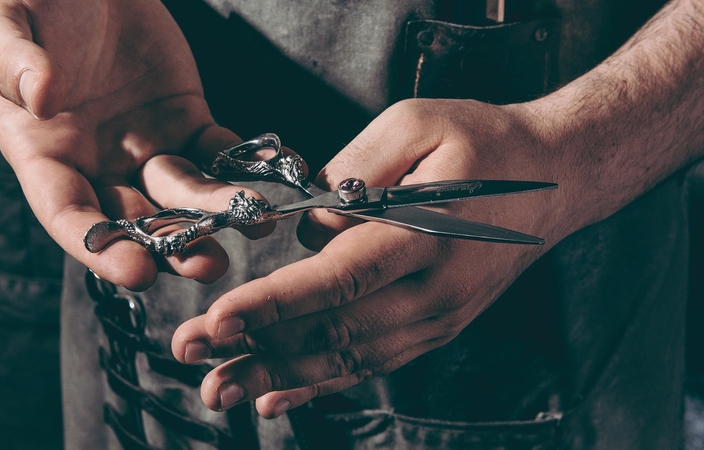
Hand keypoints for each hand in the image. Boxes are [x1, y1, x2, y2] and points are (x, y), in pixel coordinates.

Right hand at [0, 0, 272, 288]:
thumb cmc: (26, 0)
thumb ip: (10, 60)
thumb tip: (41, 98)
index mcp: (44, 155)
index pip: (68, 214)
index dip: (100, 247)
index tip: (136, 271)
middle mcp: (97, 163)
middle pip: (136, 219)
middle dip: (173, 246)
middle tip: (210, 265)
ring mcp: (146, 146)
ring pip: (184, 192)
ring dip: (219, 212)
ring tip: (256, 222)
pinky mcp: (186, 121)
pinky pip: (218, 149)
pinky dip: (247, 164)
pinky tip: (278, 173)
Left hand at [171, 99, 573, 417]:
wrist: (554, 181)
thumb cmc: (485, 144)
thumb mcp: (417, 124)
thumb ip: (355, 170)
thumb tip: (310, 227)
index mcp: (427, 237)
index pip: (340, 280)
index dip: (276, 305)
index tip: (219, 320)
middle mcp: (432, 293)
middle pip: (335, 332)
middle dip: (256, 348)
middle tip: (190, 355)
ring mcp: (435, 319)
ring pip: (347, 360)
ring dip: (278, 377)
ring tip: (218, 388)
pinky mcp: (432, 328)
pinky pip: (370, 364)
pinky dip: (319, 385)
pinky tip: (275, 398)